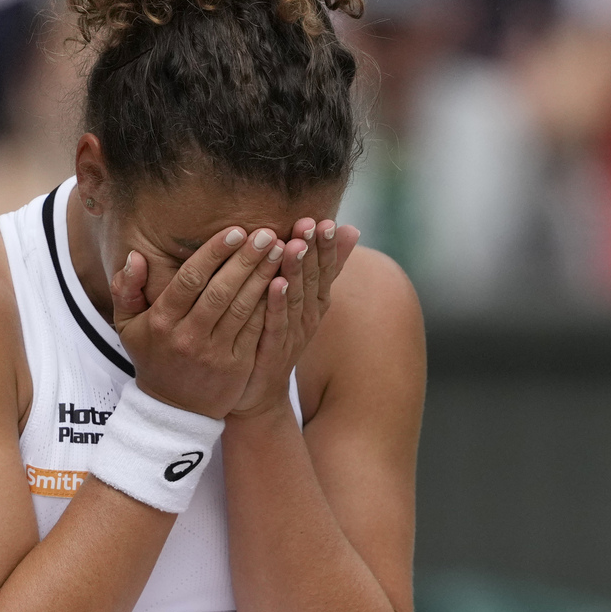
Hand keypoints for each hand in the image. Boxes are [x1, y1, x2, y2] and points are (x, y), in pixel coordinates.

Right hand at [111, 227, 285, 418]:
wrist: (174, 409)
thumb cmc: (153, 356)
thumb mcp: (128, 326)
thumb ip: (126, 289)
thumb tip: (135, 256)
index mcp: (163, 321)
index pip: (190, 280)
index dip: (214, 253)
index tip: (234, 230)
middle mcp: (188, 337)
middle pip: (221, 291)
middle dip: (245, 259)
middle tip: (266, 233)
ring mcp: (214, 353)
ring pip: (243, 309)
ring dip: (263, 277)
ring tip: (281, 250)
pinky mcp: (236, 366)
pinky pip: (256, 330)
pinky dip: (271, 306)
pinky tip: (284, 283)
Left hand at [232, 218, 359, 417]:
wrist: (258, 392)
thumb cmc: (278, 337)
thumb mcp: (305, 299)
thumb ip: (325, 267)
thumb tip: (352, 229)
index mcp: (315, 303)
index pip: (326, 270)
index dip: (327, 247)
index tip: (326, 220)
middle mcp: (308, 318)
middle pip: (314, 280)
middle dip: (313, 251)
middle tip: (311, 223)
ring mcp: (291, 335)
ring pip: (295, 298)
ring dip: (296, 272)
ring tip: (295, 246)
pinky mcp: (271, 351)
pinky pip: (275, 324)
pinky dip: (276, 303)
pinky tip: (274, 283)